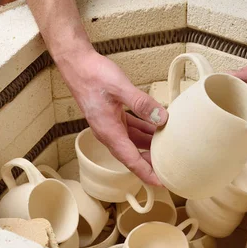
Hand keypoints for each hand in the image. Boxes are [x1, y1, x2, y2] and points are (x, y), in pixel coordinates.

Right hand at [54, 46, 167, 184]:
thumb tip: (162, 118)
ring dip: (148, 147)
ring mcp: (109, 124)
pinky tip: (156, 128)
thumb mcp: (121, 87)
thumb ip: (142, 104)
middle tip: (169, 168)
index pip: (130, 159)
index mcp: (108, 131)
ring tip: (167, 150)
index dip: (146, 172)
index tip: (160, 182)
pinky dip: (144, 131)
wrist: (76, 64)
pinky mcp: (112, 116)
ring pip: (132, 142)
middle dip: (150, 164)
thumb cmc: (93, 75)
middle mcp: (108, 132)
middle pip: (132, 155)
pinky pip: (130, 129)